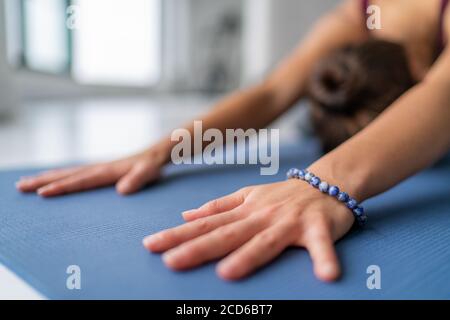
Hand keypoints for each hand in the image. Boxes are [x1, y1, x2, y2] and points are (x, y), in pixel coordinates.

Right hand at [16, 148, 165, 196]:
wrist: (154, 154)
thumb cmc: (151, 165)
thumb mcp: (149, 172)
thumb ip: (137, 179)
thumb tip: (122, 190)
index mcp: (106, 171)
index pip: (80, 181)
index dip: (61, 187)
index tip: (42, 193)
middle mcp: (97, 168)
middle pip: (65, 175)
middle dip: (42, 181)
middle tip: (20, 187)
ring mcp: (96, 168)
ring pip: (66, 173)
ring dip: (45, 178)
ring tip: (24, 184)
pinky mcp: (98, 170)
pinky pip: (73, 174)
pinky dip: (58, 176)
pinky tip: (51, 180)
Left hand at [143, 179, 354, 281]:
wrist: (325, 183)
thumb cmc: (283, 196)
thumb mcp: (247, 196)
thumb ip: (218, 207)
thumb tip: (186, 215)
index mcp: (244, 211)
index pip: (206, 224)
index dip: (178, 235)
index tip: (151, 246)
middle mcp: (261, 216)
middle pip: (226, 234)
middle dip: (198, 248)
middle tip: (170, 262)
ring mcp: (289, 221)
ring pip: (265, 241)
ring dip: (248, 256)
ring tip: (227, 273)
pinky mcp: (318, 228)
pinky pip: (322, 246)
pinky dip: (324, 259)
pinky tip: (326, 277)